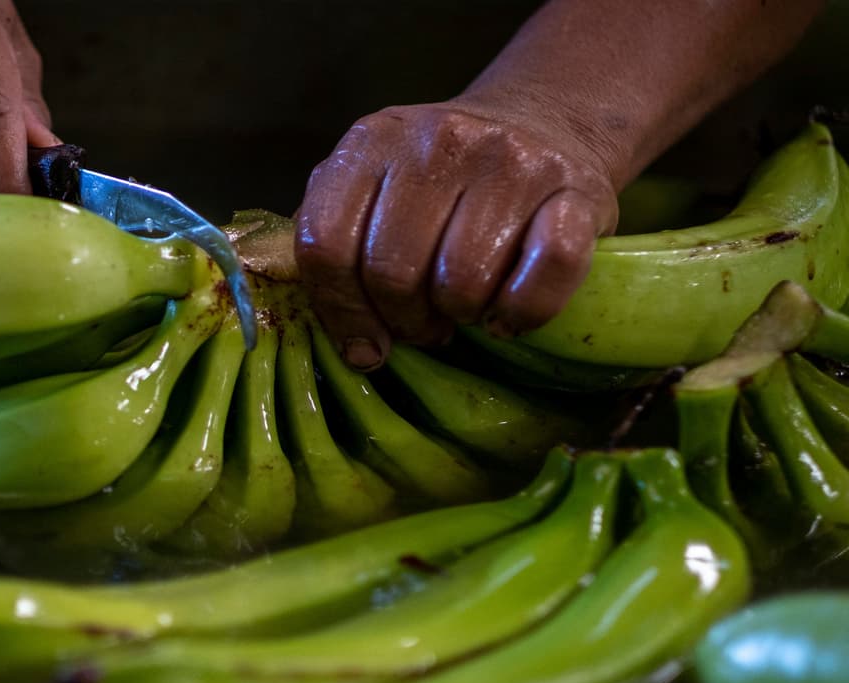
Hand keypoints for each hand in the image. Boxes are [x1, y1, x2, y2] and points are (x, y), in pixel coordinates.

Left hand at [295, 100, 619, 369]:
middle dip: (404, 320)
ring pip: (461, 282)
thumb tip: (351, 342)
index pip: (324, 244)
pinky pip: (546, 272)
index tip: (365, 341)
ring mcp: (512, 160)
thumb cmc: (444, 181)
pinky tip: (508, 314)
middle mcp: (439, 140)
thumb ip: (335, 243)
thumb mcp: (372, 186)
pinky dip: (522, 311)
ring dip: (461, 316)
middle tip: (424, 322)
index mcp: (372, 141)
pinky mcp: (577, 190)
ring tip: (466, 307)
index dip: (340, 310)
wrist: (545, 122)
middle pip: (391, 273)